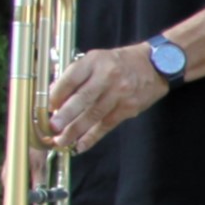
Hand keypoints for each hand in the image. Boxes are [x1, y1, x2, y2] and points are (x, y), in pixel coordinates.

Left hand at [45, 45, 168, 153]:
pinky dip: (93, 137)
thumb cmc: (121, 62)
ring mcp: (119, 93)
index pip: (71, 78)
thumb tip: (55, 96)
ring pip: (94, 115)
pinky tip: (81, 145)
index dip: (57, 94)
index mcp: (95, 61)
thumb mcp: (97, 59)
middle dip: (65, 115)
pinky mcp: (128, 108)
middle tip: (52, 127)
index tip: (48, 107)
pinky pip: (107, 124)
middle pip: (82, 98)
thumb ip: (77, 75)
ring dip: (75, 130)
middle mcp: (107, 76)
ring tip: (61, 141)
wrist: (156, 65)